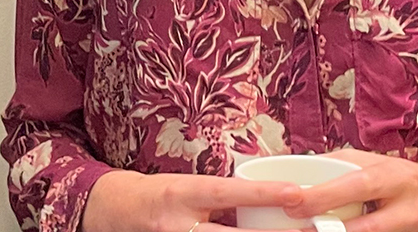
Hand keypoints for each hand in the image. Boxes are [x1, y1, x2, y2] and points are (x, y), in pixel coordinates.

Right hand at [83, 168, 301, 231]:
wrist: (114, 211)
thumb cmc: (160, 196)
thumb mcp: (188, 190)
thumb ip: (221, 200)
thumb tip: (267, 206)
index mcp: (184, 194)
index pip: (228, 192)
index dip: (263, 193)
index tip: (296, 193)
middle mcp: (178, 224)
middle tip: (302, 230)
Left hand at [286, 150, 417, 231]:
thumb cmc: (410, 180)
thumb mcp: (381, 165)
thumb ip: (344, 167)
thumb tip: (299, 168)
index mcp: (394, 177)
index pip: (356, 185)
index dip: (324, 196)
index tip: (291, 201)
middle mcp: (408, 208)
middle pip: (368, 227)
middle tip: (297, 229)